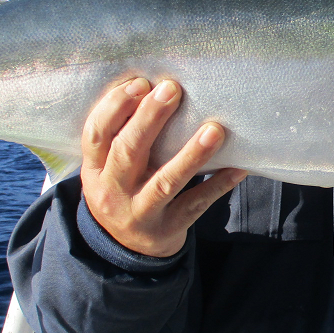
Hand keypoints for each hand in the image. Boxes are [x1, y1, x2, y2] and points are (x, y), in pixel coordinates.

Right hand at [80, 78, 246, 256]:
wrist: (125, 249)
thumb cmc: (123, 190)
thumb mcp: (108, 167)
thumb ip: (122, 135)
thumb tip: (154, 86)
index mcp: (95, 169)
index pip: (96, 133)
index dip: (115, 107)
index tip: (140, 83)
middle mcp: (112, 191)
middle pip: (128, 151)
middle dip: (149, 118)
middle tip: (172, 90)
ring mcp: (140, 213)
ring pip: (165, 182)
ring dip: (192, 154)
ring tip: (215, 129)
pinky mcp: (168, 229)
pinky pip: (195, 205)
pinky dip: (218, 185)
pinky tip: (238, 168)